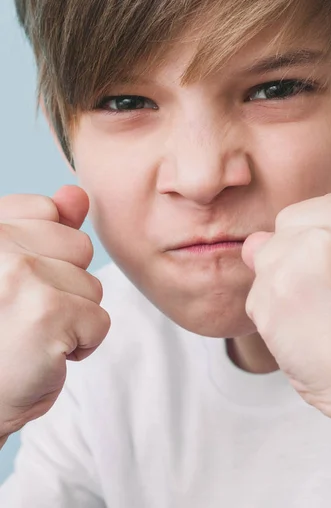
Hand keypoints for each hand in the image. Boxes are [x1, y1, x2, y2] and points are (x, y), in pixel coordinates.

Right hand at [0, 185, 109, 438]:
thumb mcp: (8, 271)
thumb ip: (41, 230)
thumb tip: (78, 195)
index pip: (47, 211)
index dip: (44, 254)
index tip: (14, 285)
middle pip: (78, 247)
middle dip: (63, 284)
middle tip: (21, 315)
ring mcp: (20, 274)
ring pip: (92, 285)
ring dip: (72, 317)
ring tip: (29, 337)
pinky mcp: (47, 313)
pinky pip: (99, 320)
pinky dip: (80, 345)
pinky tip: (42, 357)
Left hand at [241, 184, 330, 433]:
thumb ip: (328, 235)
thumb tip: (256, 241)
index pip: (323, 207)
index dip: (326, 243)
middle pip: (290, 223)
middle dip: (298, 256)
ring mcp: (307, 253)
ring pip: (266, 254)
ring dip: (282, 284)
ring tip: (322, 317)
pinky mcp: (275, 290)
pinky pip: (256, 292)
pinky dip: (271, 315)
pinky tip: (306, 336)